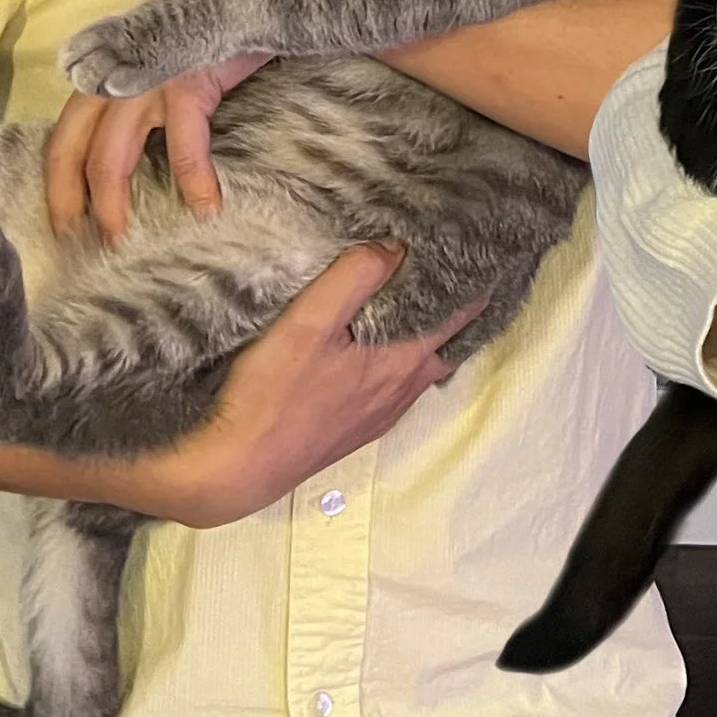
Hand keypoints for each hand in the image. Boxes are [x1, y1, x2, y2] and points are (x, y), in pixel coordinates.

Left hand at [47, 53, 268, 241]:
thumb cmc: (204, 23)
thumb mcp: (157, 54)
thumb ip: (138, 87)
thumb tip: (139, 140)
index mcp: (101, 73)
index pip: (62, 137)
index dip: (58, 183)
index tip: (65, 220)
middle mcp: (112, 78)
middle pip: (73, 152)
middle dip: (72, 204)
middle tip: (81, 243)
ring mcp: (144, 82)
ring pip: (110, 159)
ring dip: (115, 207)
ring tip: (125, 240)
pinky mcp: (186, 86)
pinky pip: (184, 148)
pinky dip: (194, 183)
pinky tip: (206, 209)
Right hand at [124, 243, 485, 526]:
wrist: (236, 469)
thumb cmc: (270, 397)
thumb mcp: (307, 323)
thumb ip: (353, 278)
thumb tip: (394, 246)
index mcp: (403, 361)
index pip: (462, 313)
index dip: (475, 280)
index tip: (480, 250)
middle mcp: (404, 390)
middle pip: (449, 339)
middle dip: (458, 303)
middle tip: (456, 265)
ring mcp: (382, 412)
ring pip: (424, 363)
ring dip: (430, 331)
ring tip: (424, 296)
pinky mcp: (358, 426)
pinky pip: (398, 383)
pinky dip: (405, 356)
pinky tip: (383, 345)